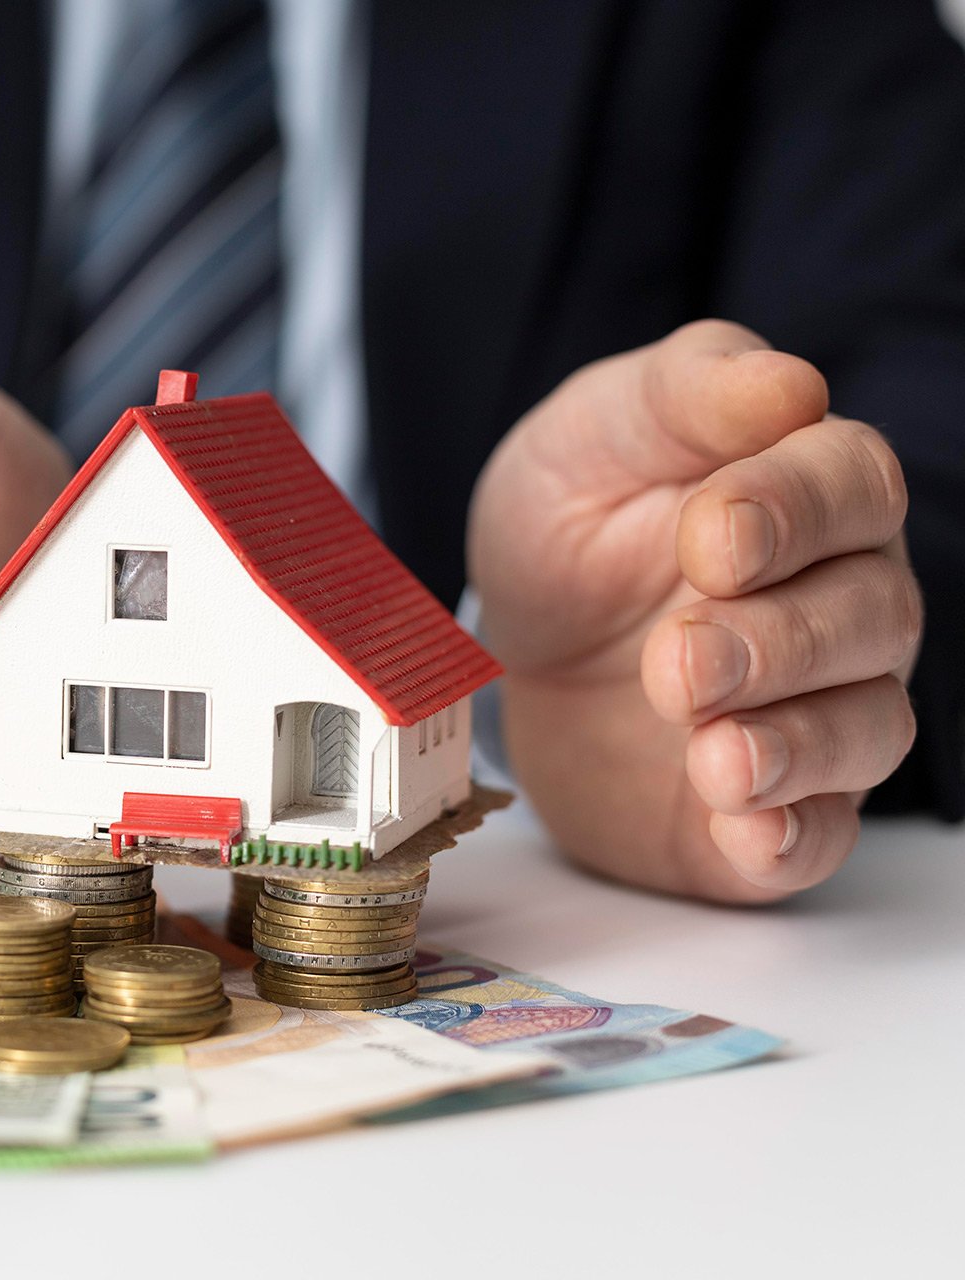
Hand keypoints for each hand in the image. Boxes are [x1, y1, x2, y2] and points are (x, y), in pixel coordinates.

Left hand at [470, 321, 920, 901]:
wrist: (509, 644)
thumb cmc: (570, 524)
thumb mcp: (591, 435)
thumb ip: (681, 396)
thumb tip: (788, 384)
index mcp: (808, 492)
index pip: (854, 485)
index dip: (795, 511)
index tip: (708, 538)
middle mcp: (840, 602)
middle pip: (872, 616)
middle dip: (778, 642)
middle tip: (676, 659)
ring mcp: (815, 710)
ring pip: (867, 730)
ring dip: (795, 744)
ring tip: (711, 753)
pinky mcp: (772, 807)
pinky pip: (819, 837)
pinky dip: (791, 839)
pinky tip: (745, 829)